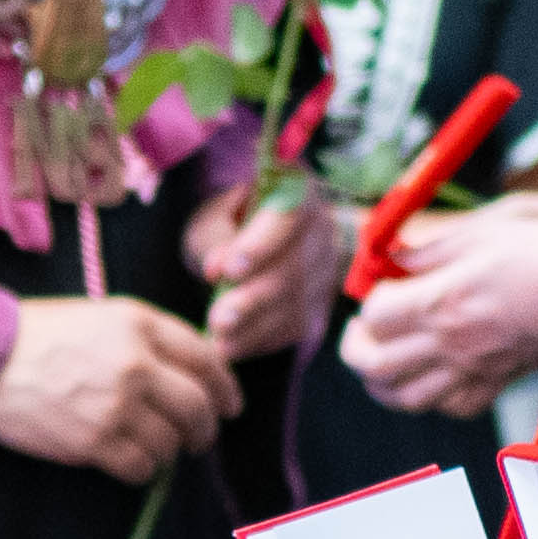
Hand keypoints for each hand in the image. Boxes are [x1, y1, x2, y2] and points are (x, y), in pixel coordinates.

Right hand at [0, 294, 238, 482]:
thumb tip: (194, 370)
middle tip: (201, 437)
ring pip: (171, 442)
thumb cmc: (40, 334)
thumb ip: (149, 337)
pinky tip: (132, 461)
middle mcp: (135, 363)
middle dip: (206, 427)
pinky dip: (143, 468)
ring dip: (170, 450)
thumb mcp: (102, 315)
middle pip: (197, 406)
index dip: (226, 386)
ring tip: (158, 447)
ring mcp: (116, 404)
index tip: (230, 403)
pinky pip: (141, 466)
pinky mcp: (94, 441)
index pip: (206, 358)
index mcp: (139, 323)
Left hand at [184, 180, 336, 365]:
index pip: (289, 216)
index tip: (229, 270)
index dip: (261, 245)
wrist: (249, 242)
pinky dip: (262, 341)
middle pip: (295, 268)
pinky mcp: (320, 304)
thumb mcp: (211, 219)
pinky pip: (296, 328)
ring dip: (255, 327)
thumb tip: (219, 270)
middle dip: (253, 297)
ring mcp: (326, 269)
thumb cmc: (227, 224)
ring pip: (296, 303)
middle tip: (218, 319)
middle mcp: (322, 229)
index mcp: (297, 190)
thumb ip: (214, 239)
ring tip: (219, 343)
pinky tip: (233, 348)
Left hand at [339, 192, 537, 417]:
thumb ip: (431, 249)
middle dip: (357, 347)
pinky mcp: (495, 384)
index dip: (370, 300)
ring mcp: (473, 370)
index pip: (375, 315)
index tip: (385, 285)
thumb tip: (393, 259)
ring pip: (403, 398)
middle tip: (366, 328)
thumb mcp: (484, 230)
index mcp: (444, 300)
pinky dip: (431, 396)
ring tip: (387, 356)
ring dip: (382, 380)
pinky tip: (434, 373)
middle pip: (373, 365)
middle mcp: (451, 343)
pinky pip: (449, 407)